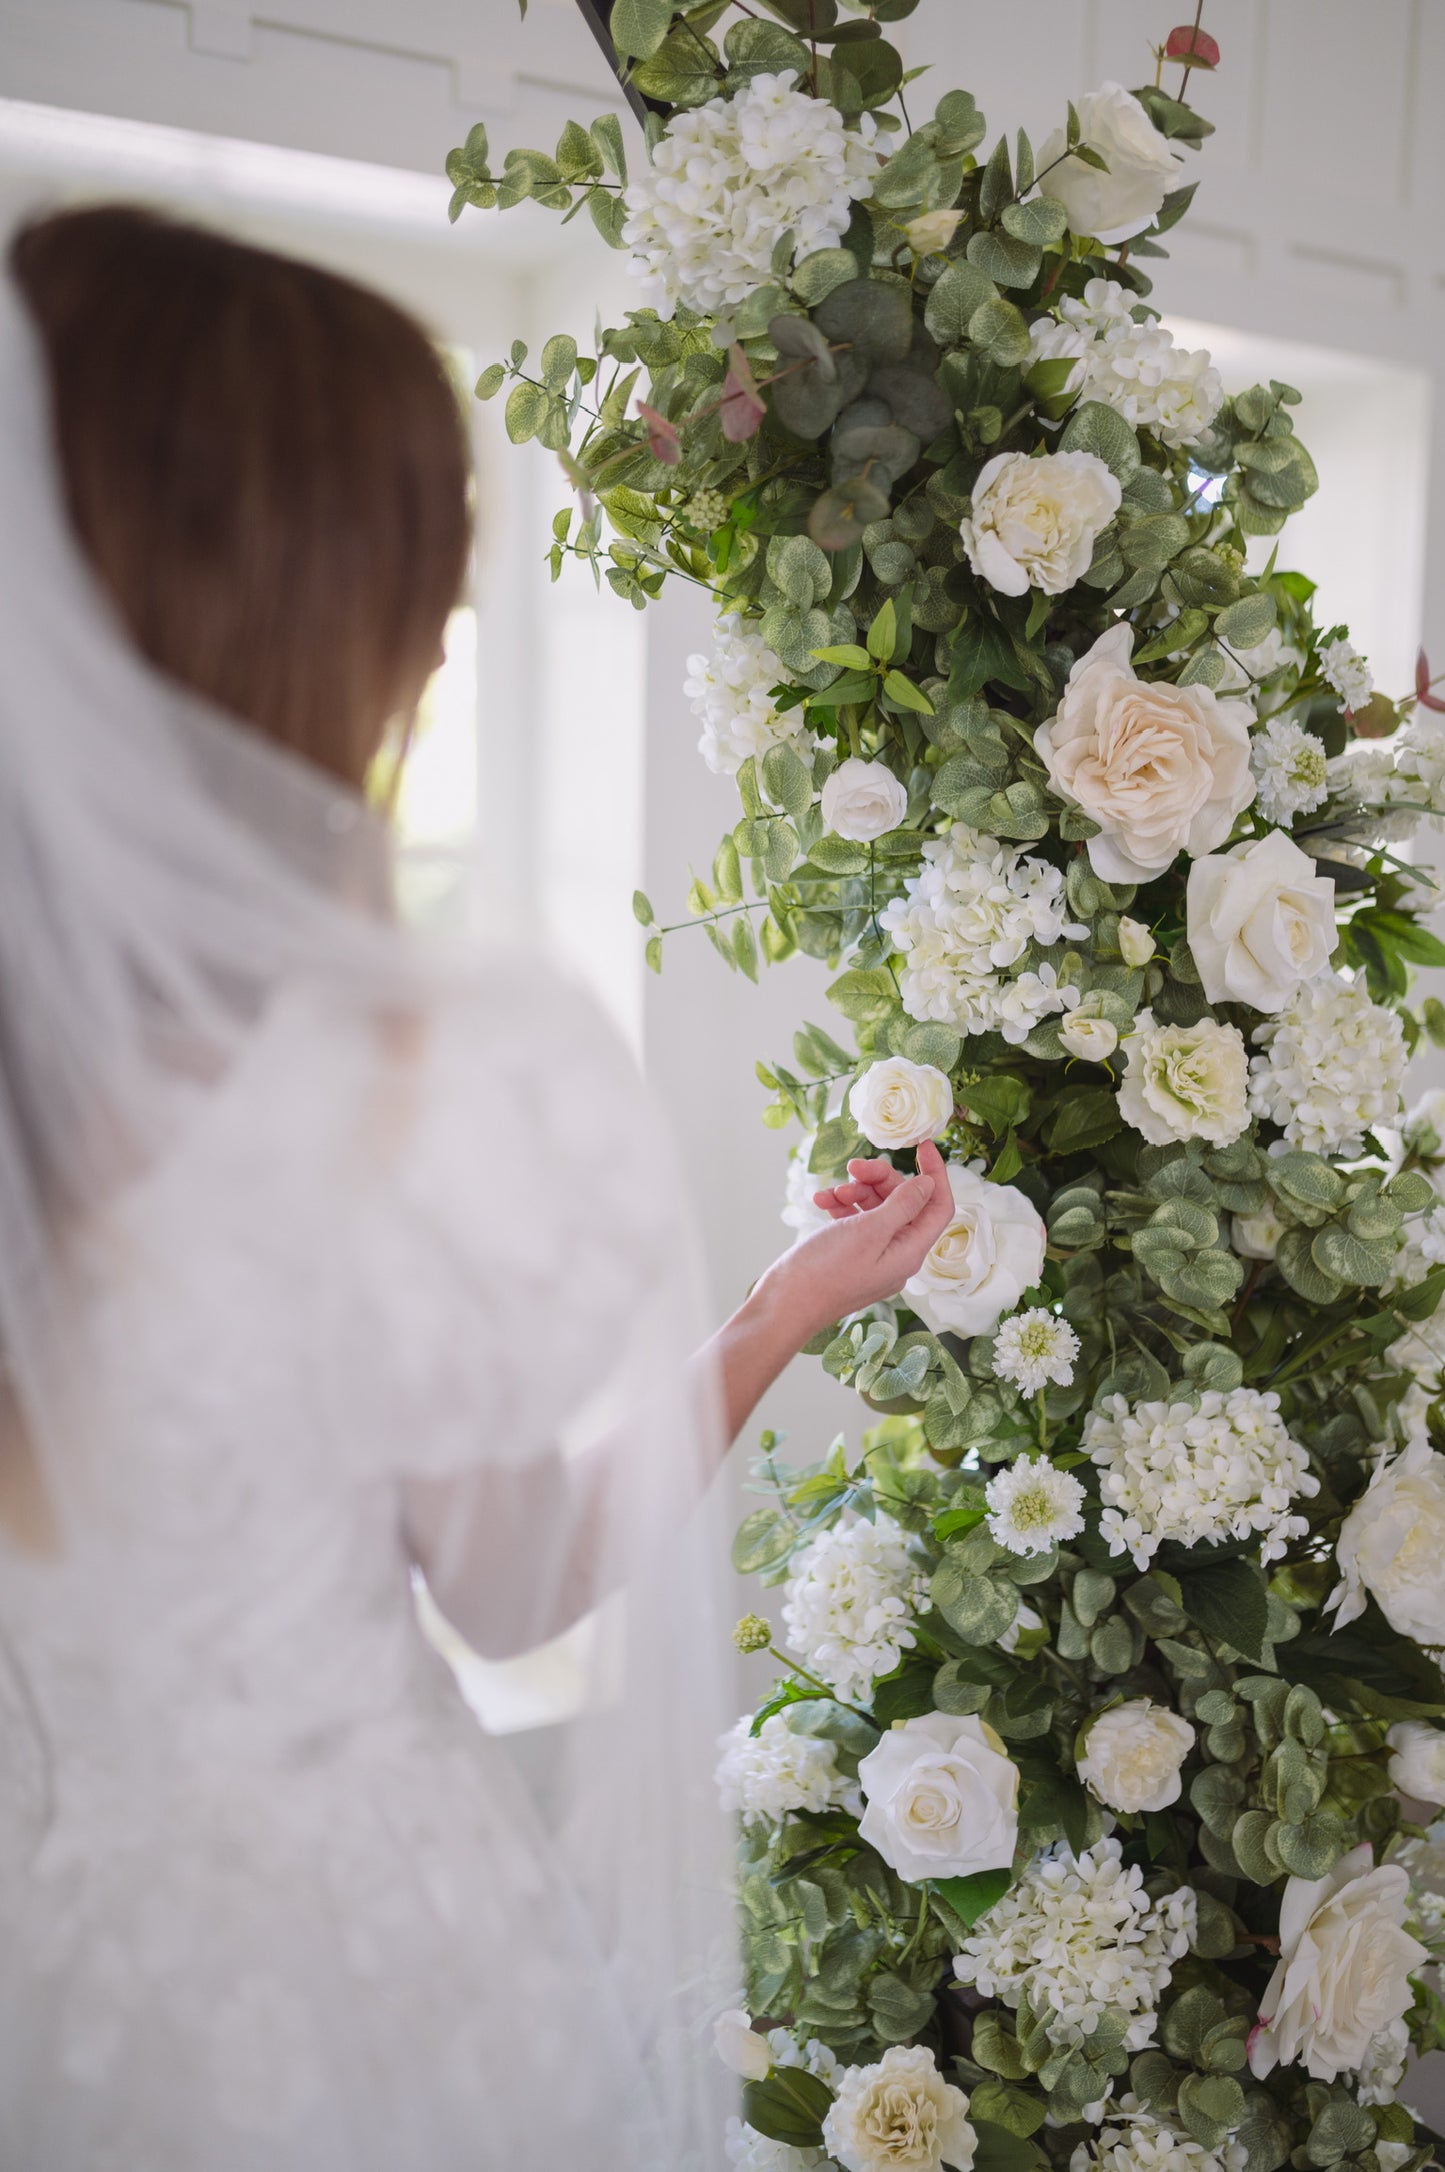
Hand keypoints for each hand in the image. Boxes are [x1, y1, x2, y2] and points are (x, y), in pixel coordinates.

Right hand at [706, 1141, 956, 1445]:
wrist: (785, 1304)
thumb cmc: (826, 1271)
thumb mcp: (869, 1230)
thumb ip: (903, 1205)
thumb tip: (928, 1184)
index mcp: (910, 1252)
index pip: (938, 1207)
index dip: (935, 1174)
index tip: (923, 1145)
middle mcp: (896, 1254)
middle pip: (903, 1203)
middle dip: (880, 1180)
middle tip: (854, 1167)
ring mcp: (871, 1255)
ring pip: (875, 1209)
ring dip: (855, 1192)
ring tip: (832, 1192)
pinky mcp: (849, 1255)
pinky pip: (853, 1221)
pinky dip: (840, 1206)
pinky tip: (820, 1201)